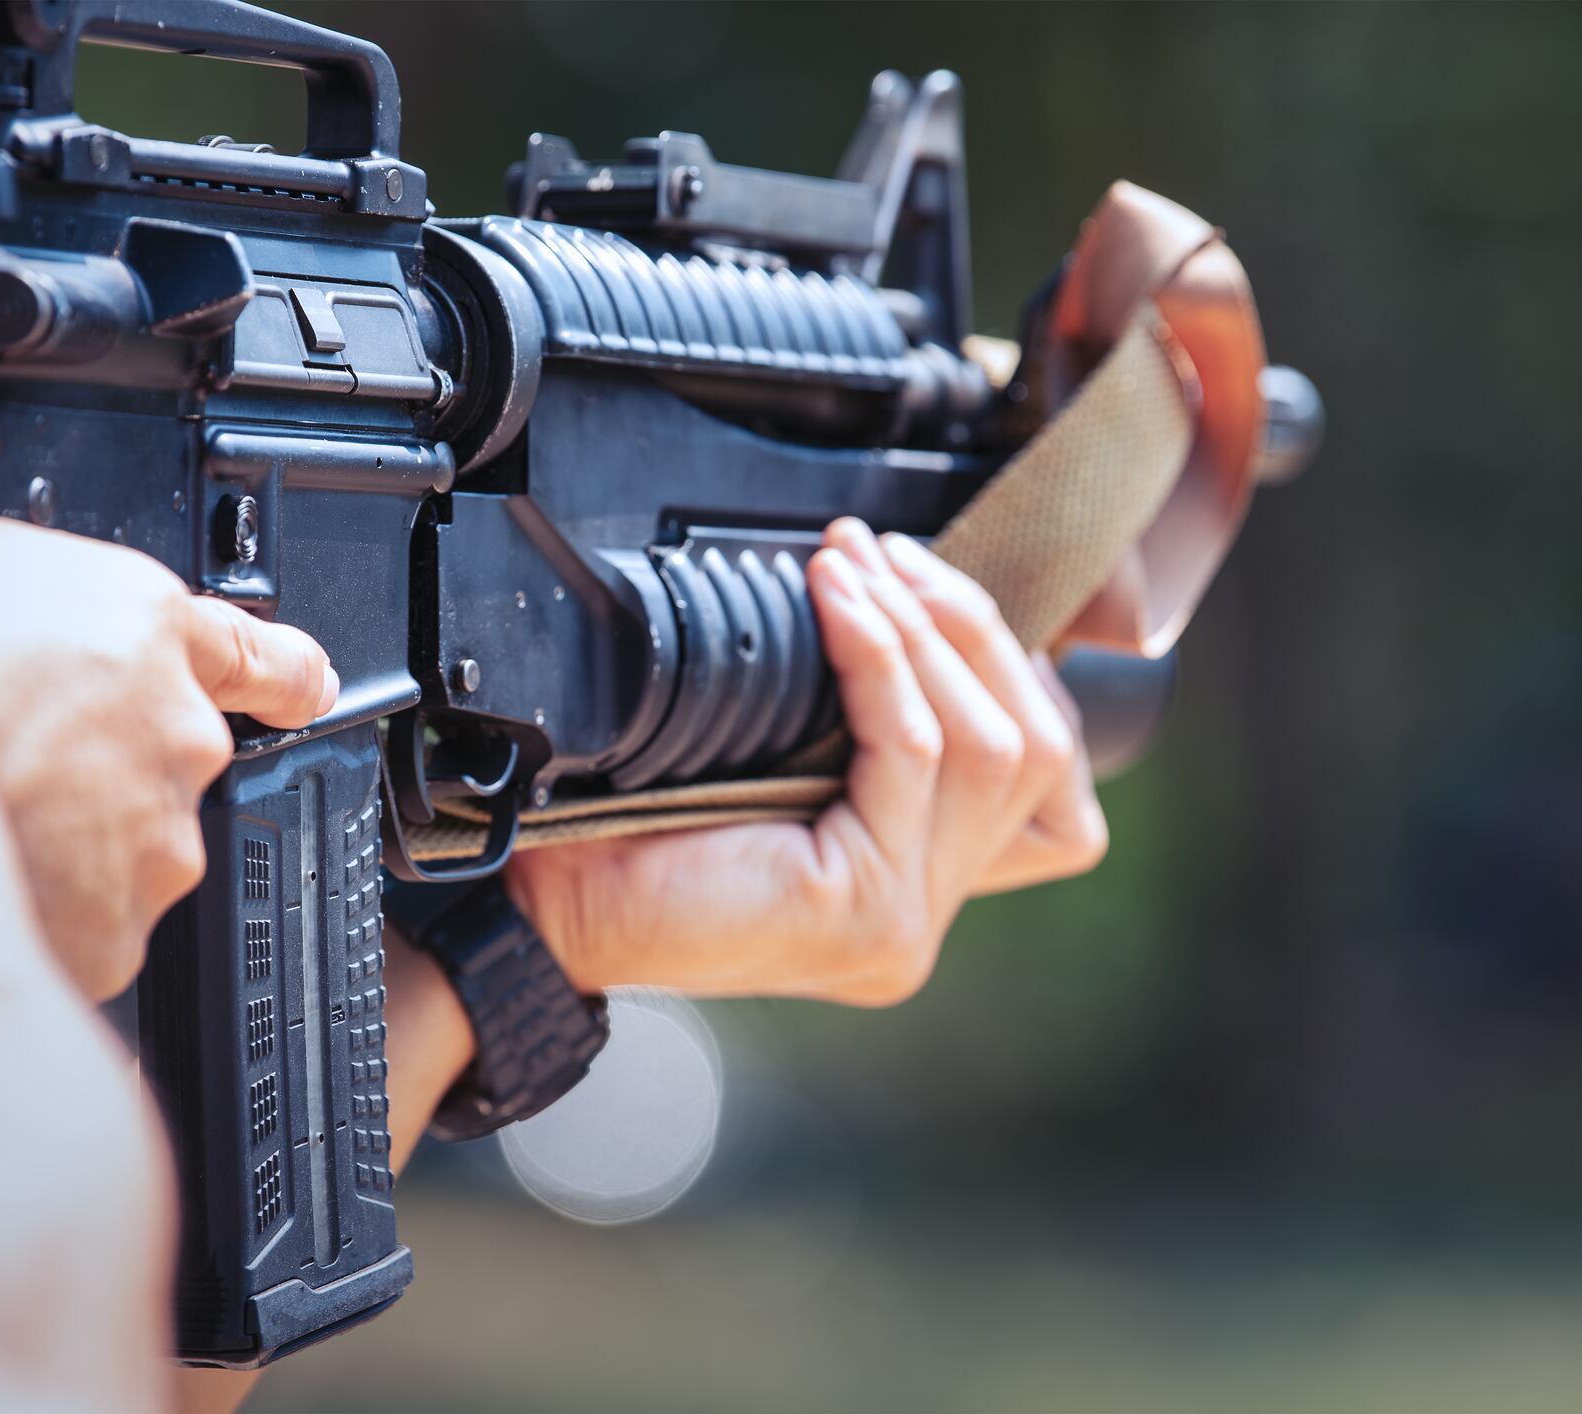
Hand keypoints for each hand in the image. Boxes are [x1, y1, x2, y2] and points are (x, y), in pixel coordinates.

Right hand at [0, 505, 336, 999]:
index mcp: (141, 620)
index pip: (262, 652)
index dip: (281, 677)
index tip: (300, 692)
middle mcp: (179, 729)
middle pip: (160, 760)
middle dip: (91, 774)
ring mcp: (162, 833)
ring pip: (122, 851)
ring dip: (61, 849)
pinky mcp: (126, 927)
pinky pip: (87, 929)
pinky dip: (38, 923)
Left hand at [505, 518, 1107, 1007]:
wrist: (539, 903)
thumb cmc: (627, 829)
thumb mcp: (773, 761)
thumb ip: (857, 724)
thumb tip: (910, 603)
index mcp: (908, 888)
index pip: (1041, 783)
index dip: (1013, 670)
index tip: (934, 586)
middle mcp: (921, 920)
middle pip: (1038, 755)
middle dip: (973, 631)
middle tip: (894, 553)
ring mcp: (902, 924)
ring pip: (994, 749)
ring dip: (931, 633)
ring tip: (863, 564)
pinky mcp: (863, 911)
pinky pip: (910, 750)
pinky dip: (883, 658)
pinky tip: (841, 601)